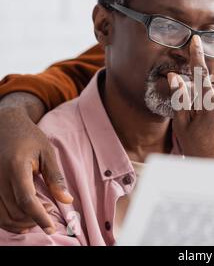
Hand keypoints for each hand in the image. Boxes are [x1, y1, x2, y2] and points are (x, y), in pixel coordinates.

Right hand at [0, 106, 72, 233]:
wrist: (3, 124)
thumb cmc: (29, 137)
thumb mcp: (47, 152)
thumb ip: (56, 177)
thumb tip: (67, 200)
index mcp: (15, 167)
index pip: (27, 201)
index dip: (40, 217)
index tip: (51, 228)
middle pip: (15, 211)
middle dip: (35, 218)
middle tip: (51, 210)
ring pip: (3, 216)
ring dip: (22, 222)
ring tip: (40, 213)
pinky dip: (9, 220)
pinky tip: (24, 218)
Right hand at [168, 35, 213, 159]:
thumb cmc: (195, 148)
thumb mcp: (182, 125)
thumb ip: (181, 99)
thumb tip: (176, 77)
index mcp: (209, 105)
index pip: (201, 75)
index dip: (197, 57)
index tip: (196, 41)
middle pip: (211, 90)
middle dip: (202, 96)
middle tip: (196, 117)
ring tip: (209, 129)